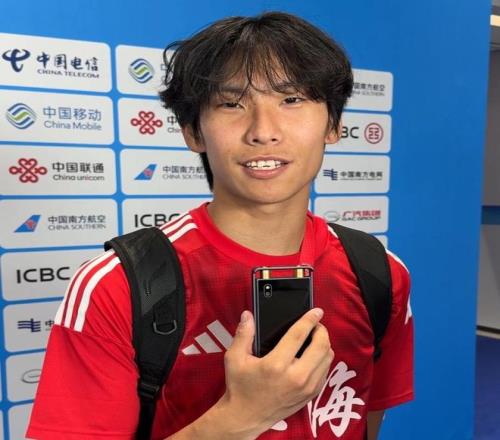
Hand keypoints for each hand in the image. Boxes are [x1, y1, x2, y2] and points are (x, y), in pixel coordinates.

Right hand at [216, 308, 333, 437]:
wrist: (245, 417)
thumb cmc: (240, 386)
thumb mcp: (234, 358)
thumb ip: (243, 334)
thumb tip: (248, 315)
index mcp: (276, 365)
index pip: (299, 335)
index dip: (310, 319)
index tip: (317, 311)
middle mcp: (295, 377)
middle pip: (321, 346)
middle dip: (321, 330)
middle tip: (315, 325)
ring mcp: (306, 388)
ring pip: (327, 359)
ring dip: (324, 345)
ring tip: (315, 338)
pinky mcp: (310, 396)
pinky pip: (325, 372)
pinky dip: (323, 360)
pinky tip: (313, 355)